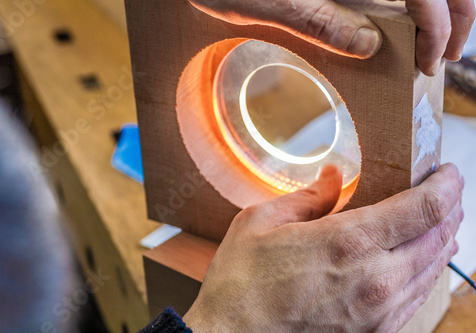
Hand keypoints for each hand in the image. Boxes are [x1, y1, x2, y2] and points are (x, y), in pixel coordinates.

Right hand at [183, 163, 463, 331]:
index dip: (446, 186)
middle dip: (449, 209)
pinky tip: (418, 261)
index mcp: (348, 242)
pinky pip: (417, 297)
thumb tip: (335, 176)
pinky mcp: (374, 332)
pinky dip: (426, 271)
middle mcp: (375, 279)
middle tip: (446, 193)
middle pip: (438, 237)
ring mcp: (379, 312)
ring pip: (433, 269)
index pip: (423, 208)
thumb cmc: (241, 281)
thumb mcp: (262, 222)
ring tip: (439, 221)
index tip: (449, 173)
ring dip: (442, 240)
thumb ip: (309, 196)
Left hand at [189, 0, 474, 75]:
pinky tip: (397, 23)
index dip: (440, 28)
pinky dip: (407, 1)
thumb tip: (371, 46)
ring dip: (438, 4)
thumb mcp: (265, 4)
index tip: (430, 65)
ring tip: (431, 41)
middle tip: (444, 55)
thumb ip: (318, 20)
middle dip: (456, 12)